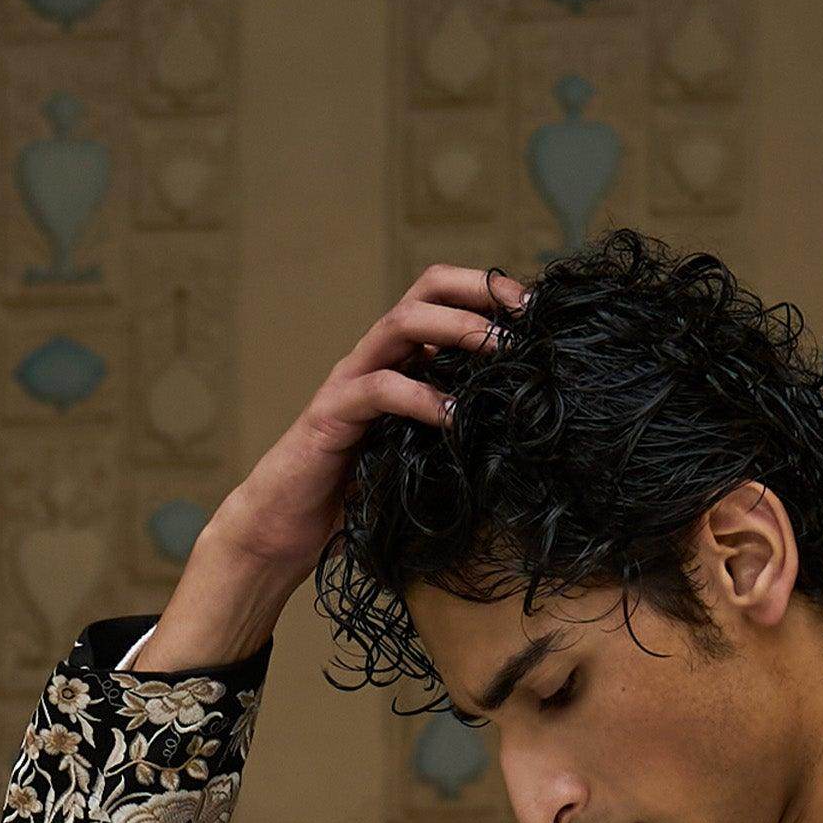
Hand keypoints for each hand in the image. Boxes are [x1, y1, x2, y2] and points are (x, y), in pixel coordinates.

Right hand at [127, 266, 523, 675]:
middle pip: (426, 291)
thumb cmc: (355, 500)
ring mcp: (351, 381)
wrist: (287, 531)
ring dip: (456, 330)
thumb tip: (518, 437)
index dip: (488, 294)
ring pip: (403, 325)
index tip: (535, 311)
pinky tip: (453, 417)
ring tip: (498, 352)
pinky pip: (380, 389)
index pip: (443, 299)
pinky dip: (421, 397)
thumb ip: (453, 436)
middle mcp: (375, 359)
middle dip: (479, 294)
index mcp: (399, 362)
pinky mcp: (332, 414)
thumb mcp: (419, 459)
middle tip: (524, 317)